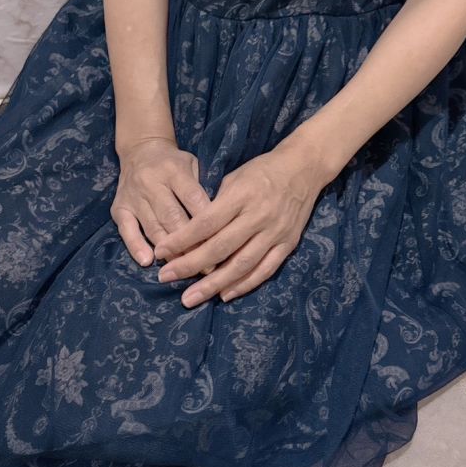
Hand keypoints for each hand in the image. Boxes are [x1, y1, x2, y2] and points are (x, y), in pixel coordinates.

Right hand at [111, 135, 212, 266]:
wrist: (140, 150)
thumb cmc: (175, 164)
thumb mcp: (193, 166)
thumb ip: (202, 189)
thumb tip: (219, 221)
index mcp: (174, 170)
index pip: (192, 198)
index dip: (206, 223)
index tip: (220, 244)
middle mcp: (152, 183)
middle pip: (172, 217)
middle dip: (190, 243)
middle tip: (206, 266)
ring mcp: (134, 196)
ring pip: (153, 227)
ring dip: (169, 251)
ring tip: (184, 269)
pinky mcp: (119, 208)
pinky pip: (126, 230)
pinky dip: (136, 247)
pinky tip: (147, 261)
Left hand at [153, 137, 331, 306]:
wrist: (304, 168)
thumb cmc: (262, 170)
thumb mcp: (235, 176)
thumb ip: (216, 204)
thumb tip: (192, 233)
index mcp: (241, 195)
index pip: (205, 223)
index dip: (181, 241)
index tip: (161, 253)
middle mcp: (258, 216)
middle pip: (220, 248)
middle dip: (190, 266)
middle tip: (166, 278)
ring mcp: (275, 233)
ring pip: (241, 265)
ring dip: (214, 285)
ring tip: (191, 298)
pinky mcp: (288, 244)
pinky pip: (265, 270)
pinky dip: (244, 285)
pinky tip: (225, 295)